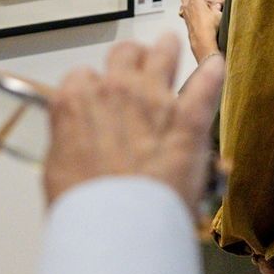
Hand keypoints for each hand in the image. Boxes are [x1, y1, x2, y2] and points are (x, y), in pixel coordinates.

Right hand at [42, 35, 226, 222]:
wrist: (116, 227)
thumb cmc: (86, 206)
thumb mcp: (58, 169)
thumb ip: (69, 140)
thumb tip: (75, 138)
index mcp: (77, 101)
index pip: (82, 76)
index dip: (92, 87)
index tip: (98, 96)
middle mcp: (116, 91)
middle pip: (123, 53)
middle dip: (129, 57)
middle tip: (136, 63)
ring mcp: (155, 101)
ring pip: (163, 52)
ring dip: (166, 48)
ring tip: (170, 45)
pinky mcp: (190, 119)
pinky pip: (206, 83)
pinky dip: (212, 74)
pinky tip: (216, 66)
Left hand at [176, 0, 224, 61]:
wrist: (203, 43)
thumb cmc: (209, 29)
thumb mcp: (218, 13)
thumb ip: (217, 5)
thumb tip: (218, 3)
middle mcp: (187, 4)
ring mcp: (185, 13)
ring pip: (187, 0)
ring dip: (197, 0)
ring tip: (209, 5)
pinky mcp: (186, 21)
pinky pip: (188, 10)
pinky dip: (195, 9)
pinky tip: (204, 14)